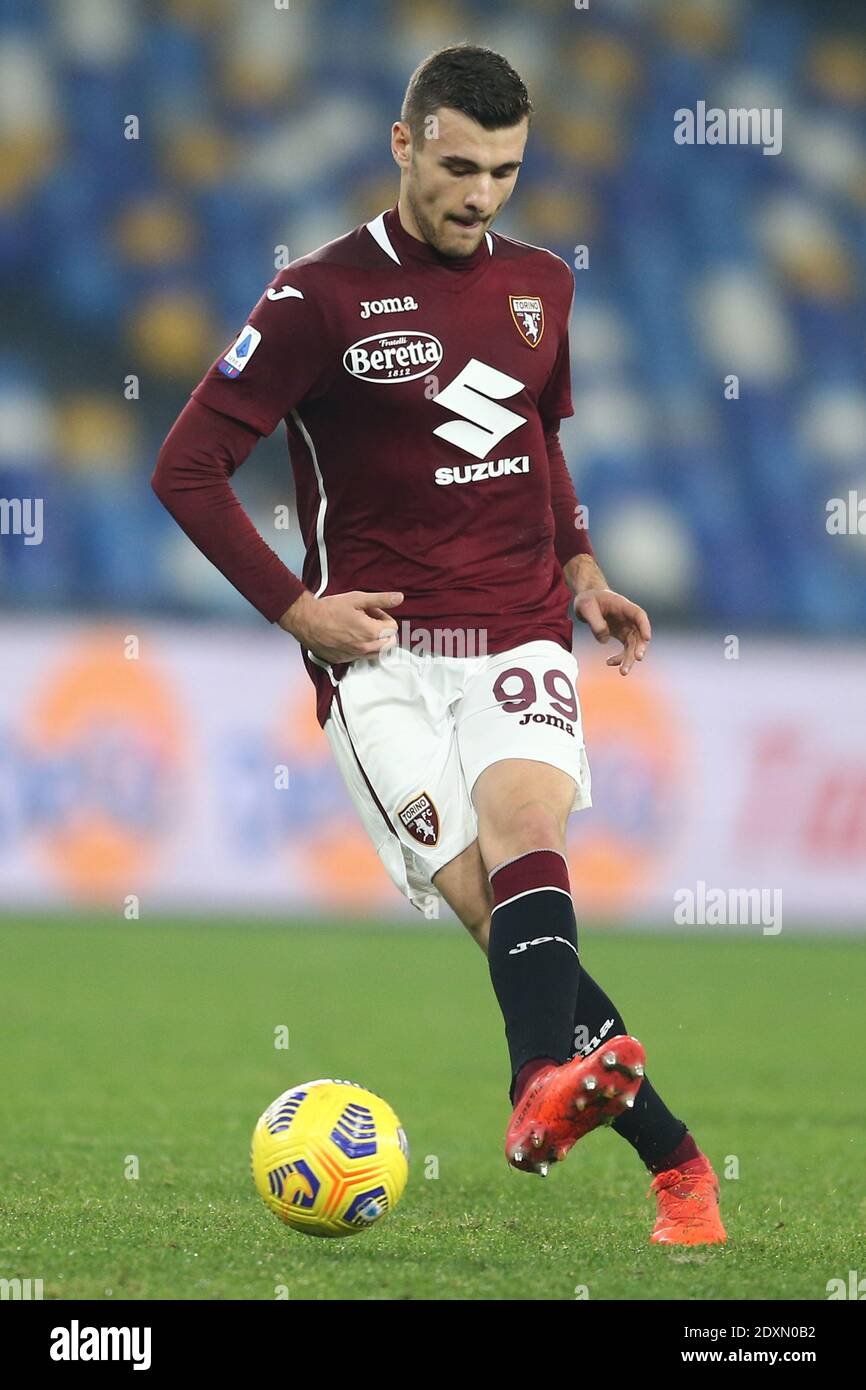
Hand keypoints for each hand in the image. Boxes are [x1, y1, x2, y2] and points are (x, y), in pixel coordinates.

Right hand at [279, 589, 403, 663]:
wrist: (306, 621)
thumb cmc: (330, 608)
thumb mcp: (357, 599)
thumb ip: (381, 600)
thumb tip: (399, 598)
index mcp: (371, 632)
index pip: (393, 628)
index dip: (384, 617)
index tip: (372, 612)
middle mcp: (365, 648)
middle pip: (389, 643)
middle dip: (383, 631)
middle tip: (369, 620)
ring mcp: (355, 656)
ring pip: (377, 653)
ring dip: (375, 641)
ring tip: (360, 628)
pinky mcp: (344, 660)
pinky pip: (361, 657)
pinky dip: (361, 648)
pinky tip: (349, 636)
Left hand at [573, 586, 651, 674]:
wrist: (587, 600)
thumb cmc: (587, 600)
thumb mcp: (586, 607)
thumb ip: (595, 623)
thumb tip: (604, 640)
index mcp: (623, 606)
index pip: (639, 615)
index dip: (645, 626)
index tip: (647, 638)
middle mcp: (629, 618)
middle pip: (639, 634)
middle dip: (639, 647)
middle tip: (637, 659)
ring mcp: (627, 628)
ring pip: (634, 646)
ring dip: (629, 659)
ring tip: (623, 672)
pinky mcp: (622, 636)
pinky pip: (625, 649)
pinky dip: (619, 658)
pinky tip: (609, 662)